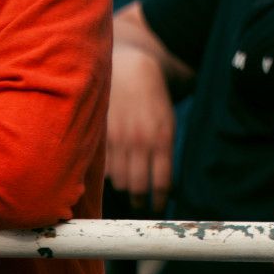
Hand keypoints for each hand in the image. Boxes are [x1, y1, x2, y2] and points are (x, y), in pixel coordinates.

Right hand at [108, 44, 176, 211]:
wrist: (130, 66)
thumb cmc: (154, 95)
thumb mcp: (170, 117)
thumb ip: (169, 145)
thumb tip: (171, 166)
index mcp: (163, 138)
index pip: (162, 182)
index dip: (159, 200)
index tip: (158, 207)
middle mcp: (141, 141)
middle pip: (138, 187)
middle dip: (140, 200)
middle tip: (141, 204)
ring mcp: (119, 139)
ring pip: (119, 180)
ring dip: (124, 187)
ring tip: (128, 188)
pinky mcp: (102, 135)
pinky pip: (104, 166)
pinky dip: (108, 173)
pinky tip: (112, 171)